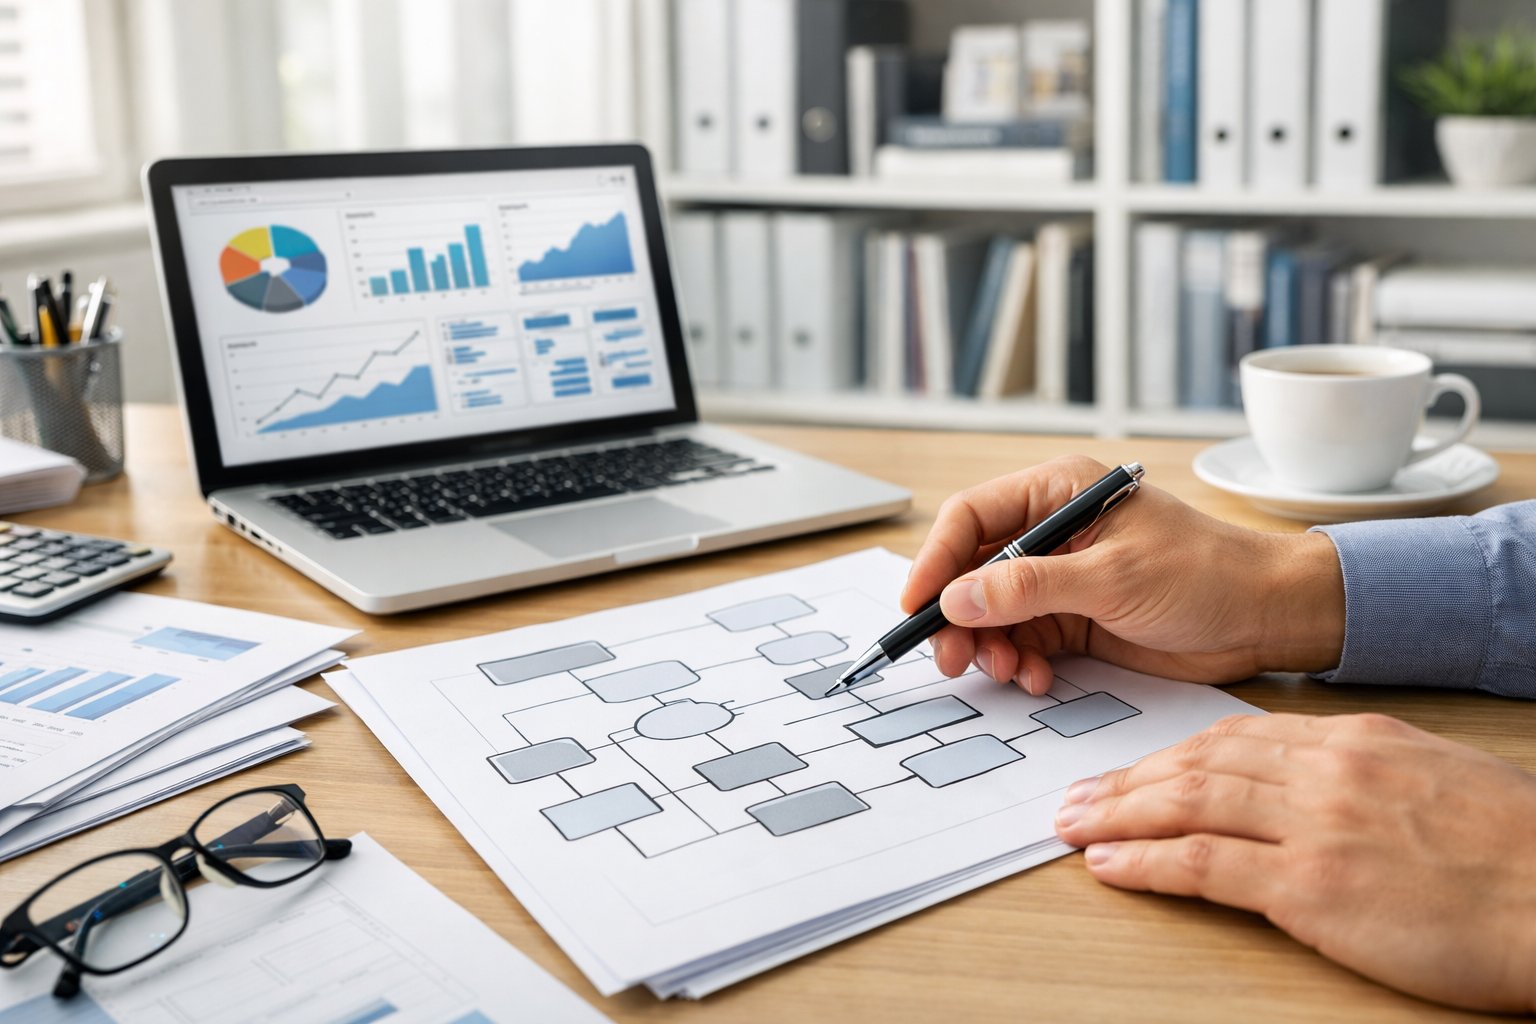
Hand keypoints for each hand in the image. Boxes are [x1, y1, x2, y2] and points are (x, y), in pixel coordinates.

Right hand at [901, 456, 1345, 692]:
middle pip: (972, 570)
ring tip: (1007, 672)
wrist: (1267, 617)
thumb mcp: (1114, 577)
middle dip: (958, 616)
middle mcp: (1052, 530)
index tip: (917, 606)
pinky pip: (1022, 641)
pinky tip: (1037, 678)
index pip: (972, 518)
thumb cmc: (1207, 574)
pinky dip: (1020, 663)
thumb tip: (957, 598)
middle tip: (953, 659)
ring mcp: (1061, 577)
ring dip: (989, 646)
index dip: (936, 560)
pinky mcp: (1074, 618)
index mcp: (1058, 492)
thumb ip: (1031, 587)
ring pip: (992, 612)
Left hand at [1053, 713, 1535, 1012]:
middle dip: (1125, 781)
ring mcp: (1316, 826)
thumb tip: (1300, 781)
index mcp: (1353, 741)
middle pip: (1196, 764)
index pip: (1232, 738)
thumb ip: (1359, 772)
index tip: (1129, 772)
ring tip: (1071, 825)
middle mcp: (1324, 771)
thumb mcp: (1432, 778)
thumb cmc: (1516, 850)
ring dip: (1116, 814)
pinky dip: (1147, 862)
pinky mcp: (1313, 887)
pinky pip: (1204, 864)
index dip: (1167, 756)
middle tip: (1075, 795)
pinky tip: (1110, 865)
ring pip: (1187, 803)